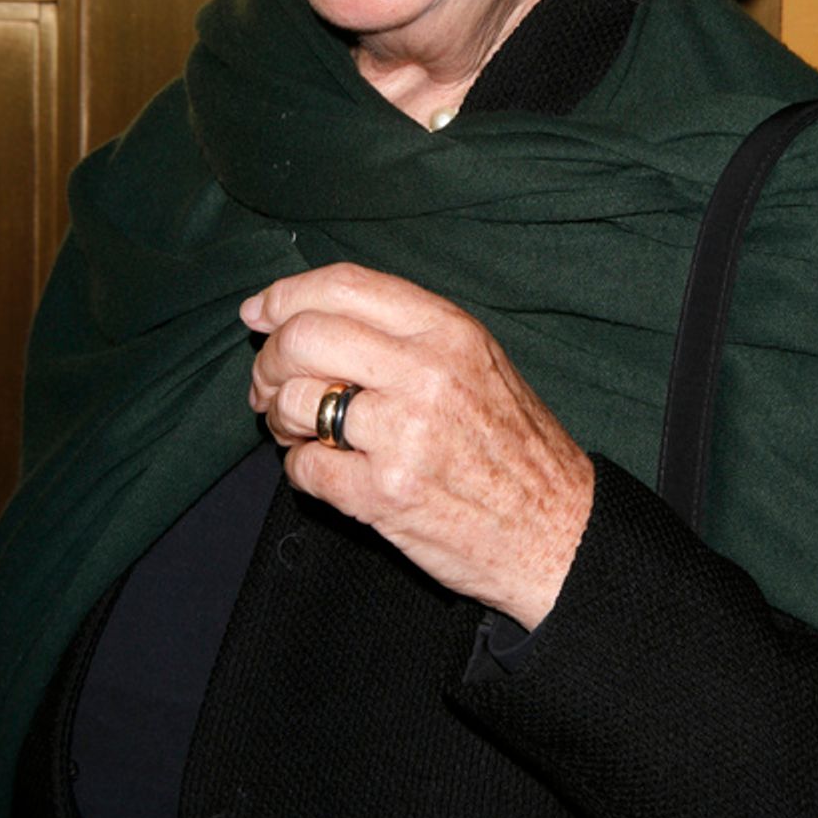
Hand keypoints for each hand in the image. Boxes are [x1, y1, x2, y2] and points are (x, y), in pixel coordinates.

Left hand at [240, 262, 593, 628]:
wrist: (557, 532)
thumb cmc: (513, 447)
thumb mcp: (477, 362)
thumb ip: (403, 333)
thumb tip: (303, 313)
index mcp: (448, 331)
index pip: (343, 286)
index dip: (286, 295)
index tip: (259, 312)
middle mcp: (426, 373)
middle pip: (304, 337)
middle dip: (269, 361)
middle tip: (269, 385)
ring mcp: (404, 434)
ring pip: (293, 401)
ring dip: (279, 418)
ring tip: (298, 431)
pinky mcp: (385, 493)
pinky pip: (304, 467)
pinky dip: (300, 469)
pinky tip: (325, 472)